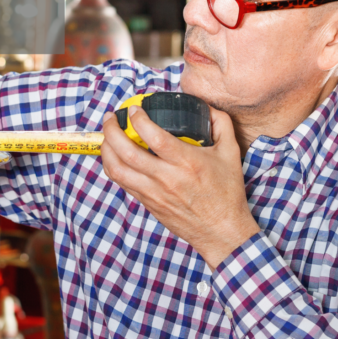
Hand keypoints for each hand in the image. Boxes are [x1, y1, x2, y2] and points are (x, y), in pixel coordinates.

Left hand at [100, 104, 258, 268]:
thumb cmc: (226, 192)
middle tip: (111, 118)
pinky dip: (112, 166)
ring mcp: (154, 193)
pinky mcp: (148, 203)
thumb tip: (205, 106)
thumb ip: (221, 124)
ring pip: (117, 170)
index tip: (134, 108)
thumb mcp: (231, 153)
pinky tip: (113, 156)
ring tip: (106, 136)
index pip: (154, 137)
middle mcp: (166, 178)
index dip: (138, 120)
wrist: (221, 231)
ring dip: (106, 150)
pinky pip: (122, 183)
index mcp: (187, 162)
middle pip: (127, 152)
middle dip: (112, 130)